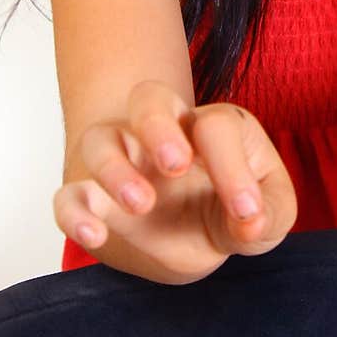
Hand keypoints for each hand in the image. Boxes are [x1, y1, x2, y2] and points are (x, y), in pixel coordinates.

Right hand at [53, 79, 297, 281]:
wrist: (185, 238)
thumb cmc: (229, 209)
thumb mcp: (268, 213)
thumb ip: (269, 214)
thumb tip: (250, 220)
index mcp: (212, 128)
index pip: (216, 127)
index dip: (232, 168)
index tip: (245, 212)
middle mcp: (163, 133)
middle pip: (149, 98)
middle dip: (158, 126)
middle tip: (176, 164)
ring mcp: (122, 162)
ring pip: (101, 140)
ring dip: (115, 169)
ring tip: (141, 204)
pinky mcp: (91, 198)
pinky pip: (67, 194)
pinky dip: (74, 211)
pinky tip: (94, 234)